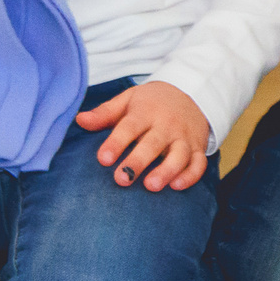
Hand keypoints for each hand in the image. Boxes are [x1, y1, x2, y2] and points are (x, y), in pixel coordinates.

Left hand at [75, 81, 212, 190]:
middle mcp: (167, 125)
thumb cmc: (151, 102)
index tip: (103, 159)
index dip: (116, 142)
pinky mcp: (198, 148)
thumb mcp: (128, 100)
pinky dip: (190, 175)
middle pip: (153, 144)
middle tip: (122, 179)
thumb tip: (80, 120)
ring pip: (179, 155)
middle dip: (138, 161)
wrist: (191, 93)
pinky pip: (199, 163)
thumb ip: (105, 113)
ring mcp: (185, 137)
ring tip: (151, 186)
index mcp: (146, 112)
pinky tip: (176, 186)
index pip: (129, 127)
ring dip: (167, 171)